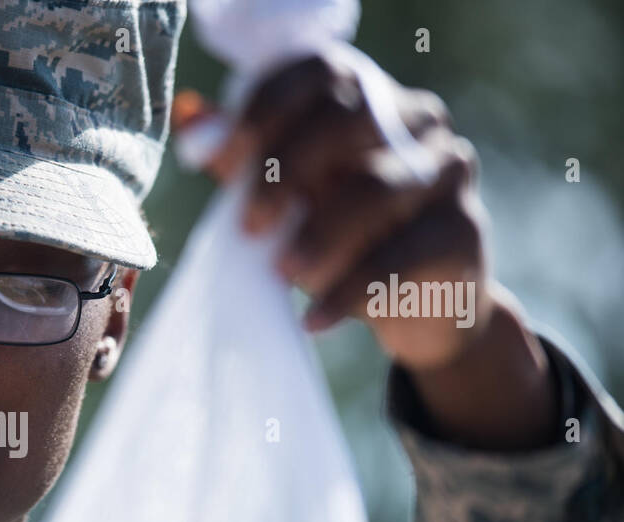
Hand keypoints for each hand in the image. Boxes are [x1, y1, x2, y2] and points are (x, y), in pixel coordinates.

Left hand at [173, 54, 559, 449]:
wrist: (422, 313)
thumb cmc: (345, 245)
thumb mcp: (289, 204)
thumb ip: (243, 163)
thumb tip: (188, 118)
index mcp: (367, 101)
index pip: (321, 70)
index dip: (266, 106)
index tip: (220, 156)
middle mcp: (416, 123)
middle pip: (349, 117)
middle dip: (287, 171)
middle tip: (249, 227)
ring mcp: (447, 173)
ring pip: (377, 188)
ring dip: (320, 236)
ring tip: (284, 274)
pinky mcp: (464, 232)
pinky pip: (402, 256)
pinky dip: (350, 292)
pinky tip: (316, 318)